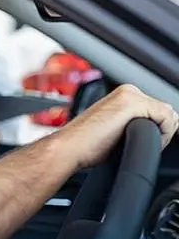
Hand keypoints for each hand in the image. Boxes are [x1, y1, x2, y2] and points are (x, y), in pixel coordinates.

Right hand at [59, 84, 178, 169]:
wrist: (70, 147)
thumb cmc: (86, 144)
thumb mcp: (115, 130)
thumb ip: (133, 125)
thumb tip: (154, 132)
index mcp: (123, 94)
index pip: (158, 111)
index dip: (158, 130)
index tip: (142, 141)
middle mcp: (128, 91)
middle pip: (165, 112)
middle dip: (160, 131)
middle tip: (135, 143)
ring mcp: (130, 95)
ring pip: (168, 115)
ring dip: (160, 134)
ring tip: (134, 142)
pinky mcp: (133, 104)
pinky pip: (167, 119)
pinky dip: (161, 135)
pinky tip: (137, 139)